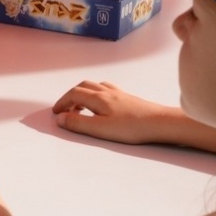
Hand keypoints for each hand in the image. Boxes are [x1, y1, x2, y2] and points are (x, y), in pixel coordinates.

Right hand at [52, 81, 215, 154]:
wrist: (160, 123)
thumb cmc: (131, 128)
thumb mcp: (100, 129)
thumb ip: (78, 123)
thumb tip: (60, 118)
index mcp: (98, 98)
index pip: (73, 94)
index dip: (62, 102)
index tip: (55, 113)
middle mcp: (107, 92)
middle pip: (83, 86)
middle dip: (70, 96)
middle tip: (65, 110)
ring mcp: (119, 93)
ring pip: (95, 86)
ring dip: (83, 94)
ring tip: (81, 108)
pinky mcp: (128, 98)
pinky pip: (107, 89)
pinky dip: (97, 93)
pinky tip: (102, 104)